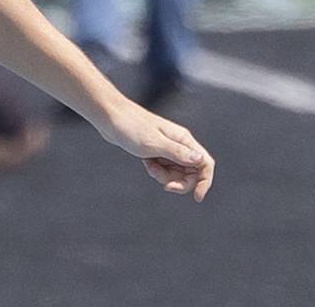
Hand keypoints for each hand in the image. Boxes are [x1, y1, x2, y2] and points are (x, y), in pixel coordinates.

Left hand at [99, 100, 214, 201]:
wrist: (109, 116)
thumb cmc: (130, 125)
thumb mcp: (153, 143)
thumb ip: (177, 153)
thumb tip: (200, 160)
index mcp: (183, 139)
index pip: (205, 163)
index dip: (205, 182)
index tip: (197, 197)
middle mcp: (178, 144)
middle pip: (191, 173)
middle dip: (178, 182)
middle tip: (162, 182)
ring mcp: (167, 148)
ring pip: (176, 173)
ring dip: (164, 176)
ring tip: (149, 166)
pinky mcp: (156, 151)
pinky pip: (164, 169)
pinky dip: (156, 171)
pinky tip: (145, 162)